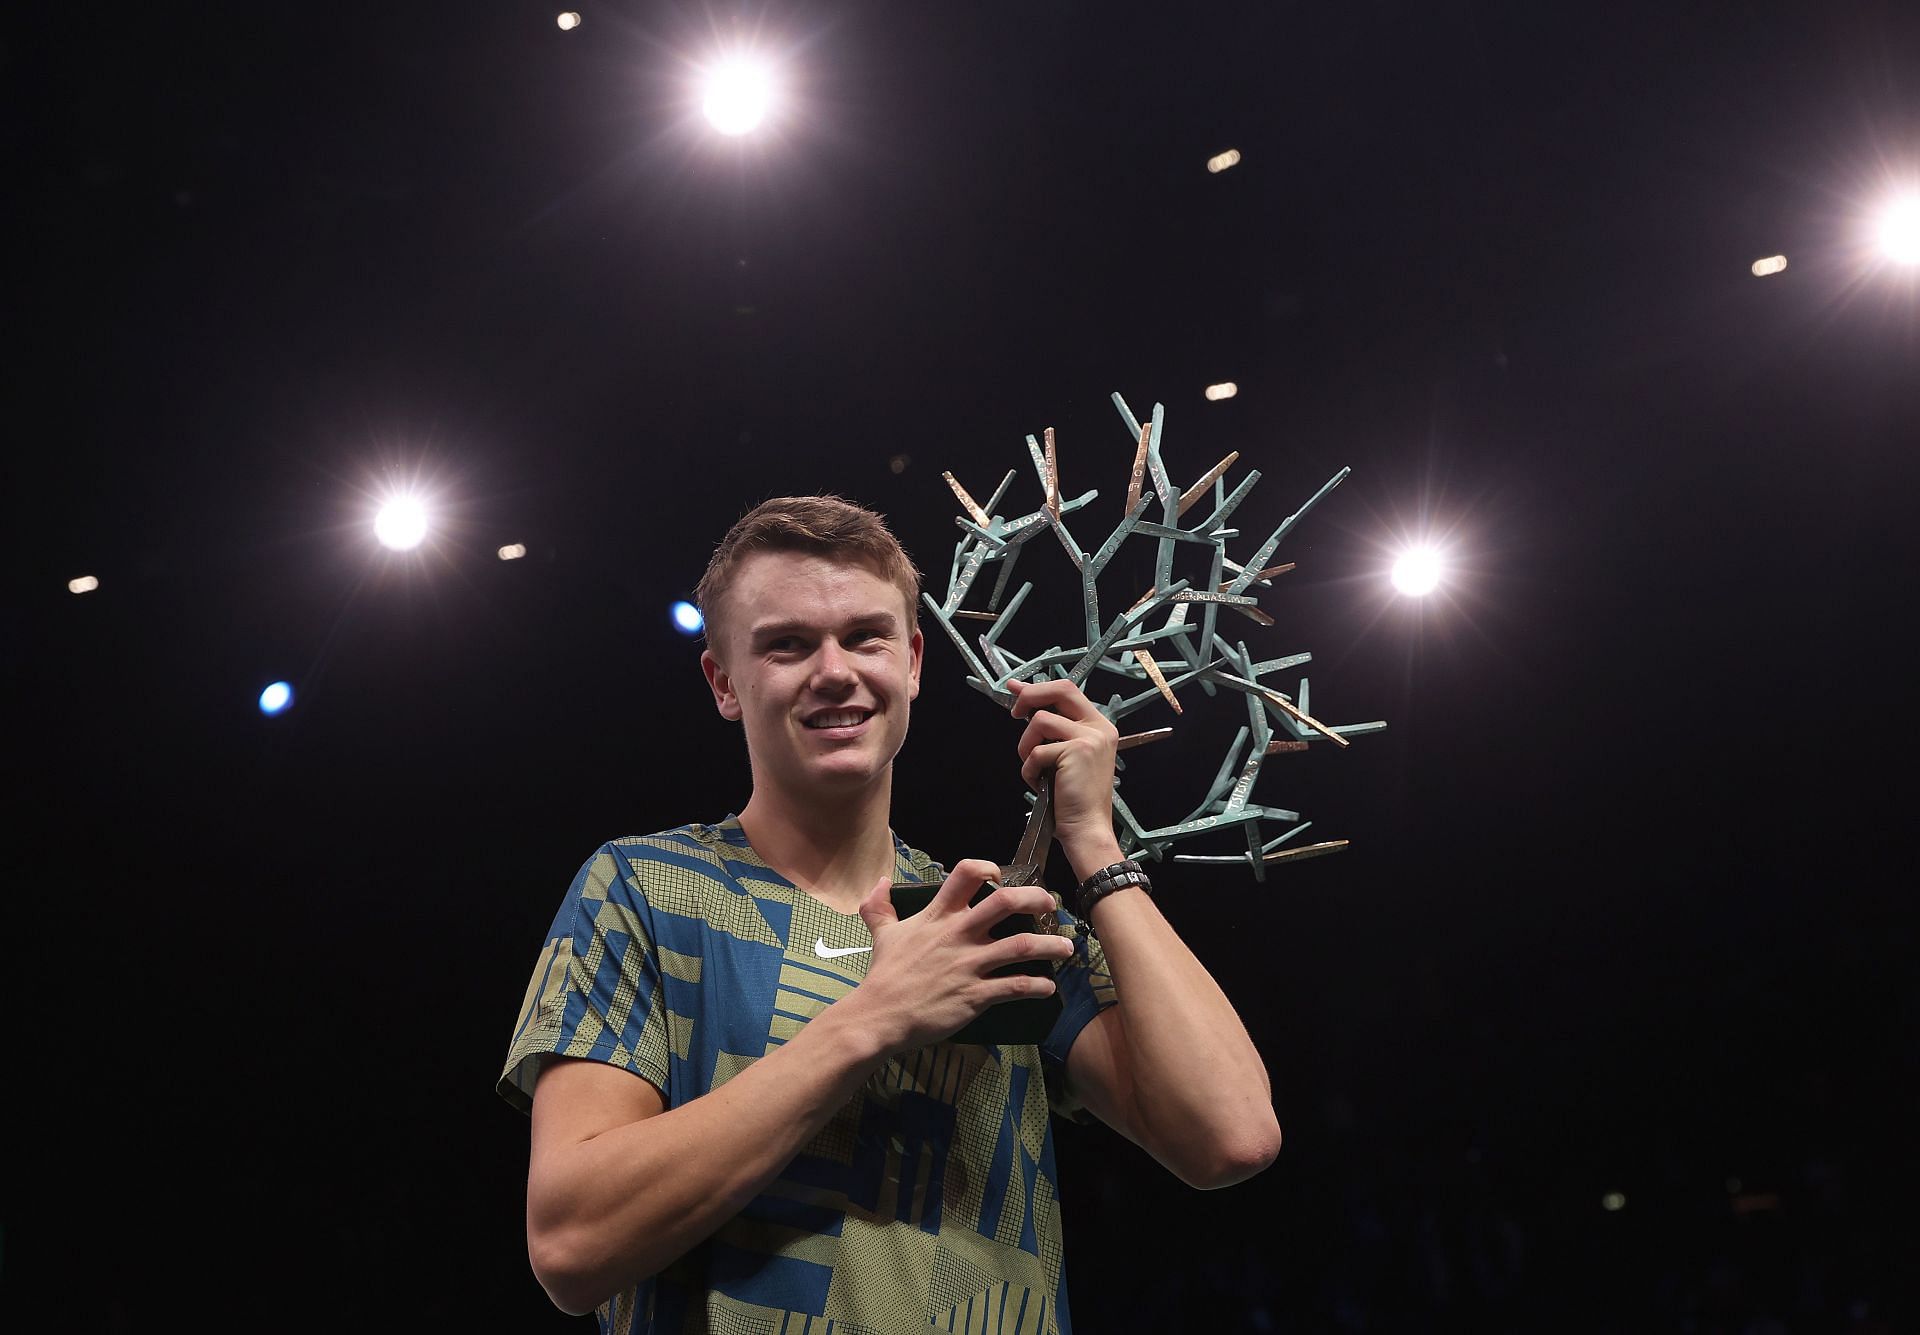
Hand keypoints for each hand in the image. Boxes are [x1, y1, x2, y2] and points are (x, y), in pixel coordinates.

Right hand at [850, 860, 1074, 1053]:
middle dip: (1036, 899)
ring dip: (1050, 945)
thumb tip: (879, 882)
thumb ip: (880, 907)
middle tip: (1051, 905)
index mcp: (939, 917)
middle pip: (1005, 903)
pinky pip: (1015, 987)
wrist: (879, 1017)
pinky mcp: (975, 995)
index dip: (988, 868)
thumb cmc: (884, 976)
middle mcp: (958, 935)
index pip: (966, 874)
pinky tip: (1048, 987)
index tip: (1002, 876)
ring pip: (1020, 946)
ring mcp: (969, 965)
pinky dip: (1038, 986)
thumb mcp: (882, 935)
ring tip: (1066, 947)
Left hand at [1007, 677, 1124, 878]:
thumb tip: (1023, 700)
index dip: (1039, 687)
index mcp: (1099, 726)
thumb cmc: (1073, 799)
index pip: (1068, 690)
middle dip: (1031, 696)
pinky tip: (1041, 785)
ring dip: (1027, 747)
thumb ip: (1052, 729)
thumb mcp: (1066, 757)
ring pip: (1040, 721)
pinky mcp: (1077, 751)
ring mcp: (1090, 738)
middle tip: (1015, 713)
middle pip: (1060, 690)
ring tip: (1036, 770)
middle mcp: (1099, 727)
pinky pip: (1037, 751)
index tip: (1015, 688)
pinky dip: (1030, 770)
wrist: (1087, 829)